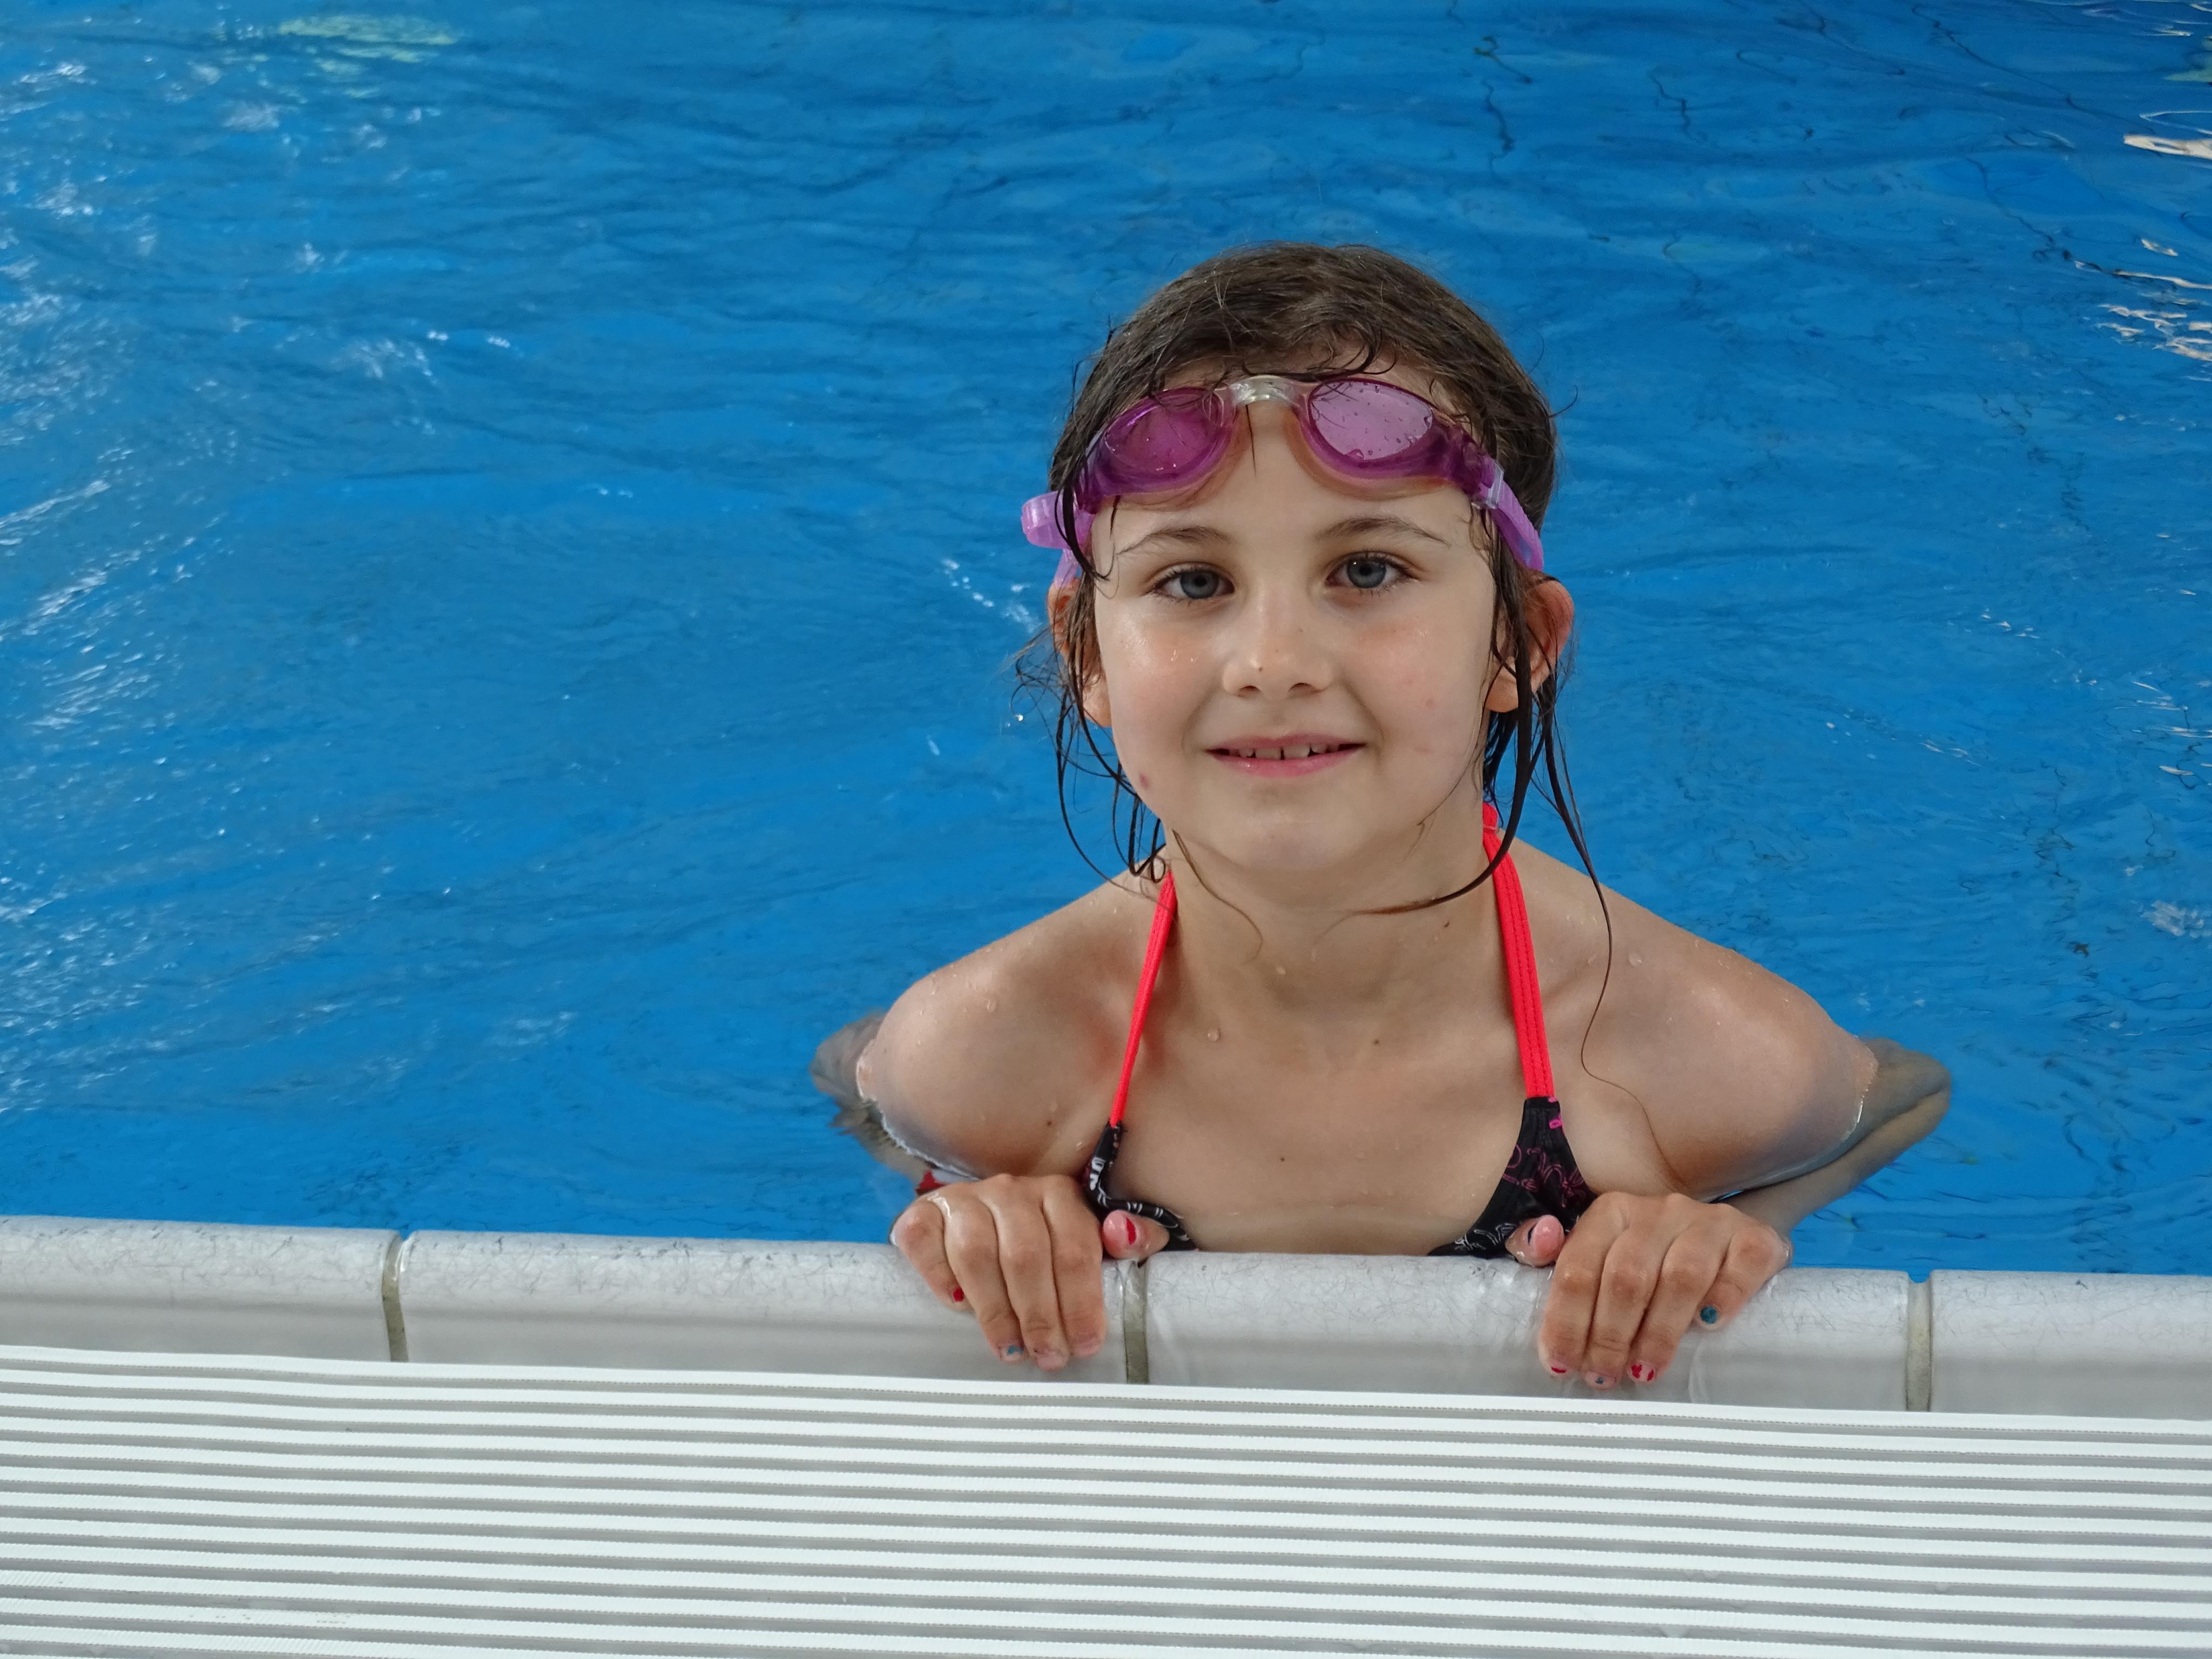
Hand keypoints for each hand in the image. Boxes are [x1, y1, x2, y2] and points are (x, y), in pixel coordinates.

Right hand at [890, 1174, 1172, 1370]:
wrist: (979, 1223)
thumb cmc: (1045, 1246)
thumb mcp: (1094, 1243)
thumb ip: (1130, 1240)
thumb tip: (1127, 1233)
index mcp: (1058, 1195)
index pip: (1074, 1247)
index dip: (1081, 1300)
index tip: (1085, 1345)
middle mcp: (1010, 1190)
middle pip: (1025, 1254)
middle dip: (1040, 1313)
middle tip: (1048, 1356)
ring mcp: (963, 1199)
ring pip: (976, 1251)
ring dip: (994, 1308)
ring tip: (1009, 1349)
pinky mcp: (923, 1213)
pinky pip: (924, 1240)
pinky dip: (938, 1273)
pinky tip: (957, 1303)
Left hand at [1504, 1192, 1789, 1388]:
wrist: (1722, 1239)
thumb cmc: (1648, 1260)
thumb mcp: (1597, 1253)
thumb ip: (1553, 1253)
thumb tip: (1535, 1243)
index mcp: (1611, 1214)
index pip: (1578, 1267)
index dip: (1566, 1320)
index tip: (1561, 1365)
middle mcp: (1658, 1211)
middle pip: (1626, 1275)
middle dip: (1609, 1334)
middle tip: (1604, 1377)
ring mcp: (1709, 1222)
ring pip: (1681, 1275)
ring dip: (1659, 1330)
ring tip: (1645, 1371)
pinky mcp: (1753, 1237)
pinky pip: (1743, 1262)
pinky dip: (1726, 1295)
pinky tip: (1710, 1326)